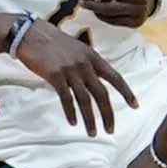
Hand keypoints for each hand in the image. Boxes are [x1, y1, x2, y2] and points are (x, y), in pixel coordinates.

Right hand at [12, 16, 129, 137]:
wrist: (31, 34)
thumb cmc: (53, 42)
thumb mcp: (77, 49)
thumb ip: (88, 64)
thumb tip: (95, 83)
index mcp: (93, 57)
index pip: (115, 77)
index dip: (126, 92)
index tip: (135, 105)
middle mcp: (85, 64)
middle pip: (102, 93)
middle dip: (108, 114)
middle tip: (110, 130)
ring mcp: (70, 70)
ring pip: (85, 99)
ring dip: (90, 119)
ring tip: (92, 133)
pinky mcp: (55, 75)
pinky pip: (66, 98)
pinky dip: (71, 112)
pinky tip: (73, 122)